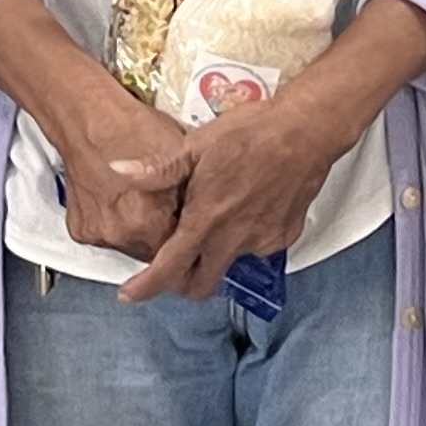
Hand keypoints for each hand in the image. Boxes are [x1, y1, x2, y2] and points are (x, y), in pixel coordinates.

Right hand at [55, 89, 194, 265]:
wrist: (88, 116)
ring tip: (141, 203)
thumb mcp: (184, 158)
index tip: (191, 226)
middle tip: (166, 210)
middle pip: (154, 253)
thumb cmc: (136, 129)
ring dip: (138, 233)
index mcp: (150, 222)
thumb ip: (195, 197)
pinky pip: (105, 236)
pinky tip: (119, 201)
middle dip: (163, 236)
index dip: (188, 236)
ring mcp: (98, 234)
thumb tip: (211, 212)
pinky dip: (114, 224)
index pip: (180, 251)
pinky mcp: (80, 229)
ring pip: (129, 246)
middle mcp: (121, 235)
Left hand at [119, 96, 348, 302]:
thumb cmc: (252, 132)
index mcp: (205, 218)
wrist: (306, 130)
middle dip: (182, 283)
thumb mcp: (197, 144)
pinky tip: (246, 210)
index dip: (146, 287)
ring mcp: (261, 242)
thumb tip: (120, 171)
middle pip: (201, 285)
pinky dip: (244, 238)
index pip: (169, 268)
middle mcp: (233, 239)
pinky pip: (256, 249)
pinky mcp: (283, 238)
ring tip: (217, 219)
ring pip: (229, 264)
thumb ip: (159, 169)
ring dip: (215, 254)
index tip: (131, 294)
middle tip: (174, 264)